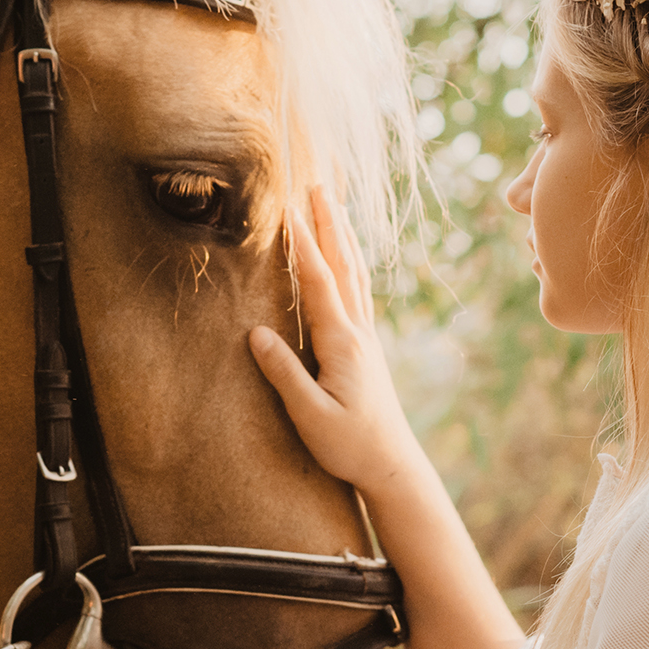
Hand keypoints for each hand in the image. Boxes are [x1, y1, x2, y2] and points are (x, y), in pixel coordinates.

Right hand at [249, 186, 434, 503]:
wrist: (392, 464)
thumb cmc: (350, 446)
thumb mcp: (311, 416)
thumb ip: (284, 374)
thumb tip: (256, 333)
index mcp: (342, 343)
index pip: (317, 282)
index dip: (301, 244)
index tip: (288, 208)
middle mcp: (358, 332)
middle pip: (343, 266)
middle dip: (329, 223)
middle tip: (318, 184)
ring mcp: (365, 337)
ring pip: (354, 274)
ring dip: (342, 237)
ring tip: (333, 206)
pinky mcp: (366, 347)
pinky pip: (357, 291)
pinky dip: (349, 263)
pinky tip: (347, 258)